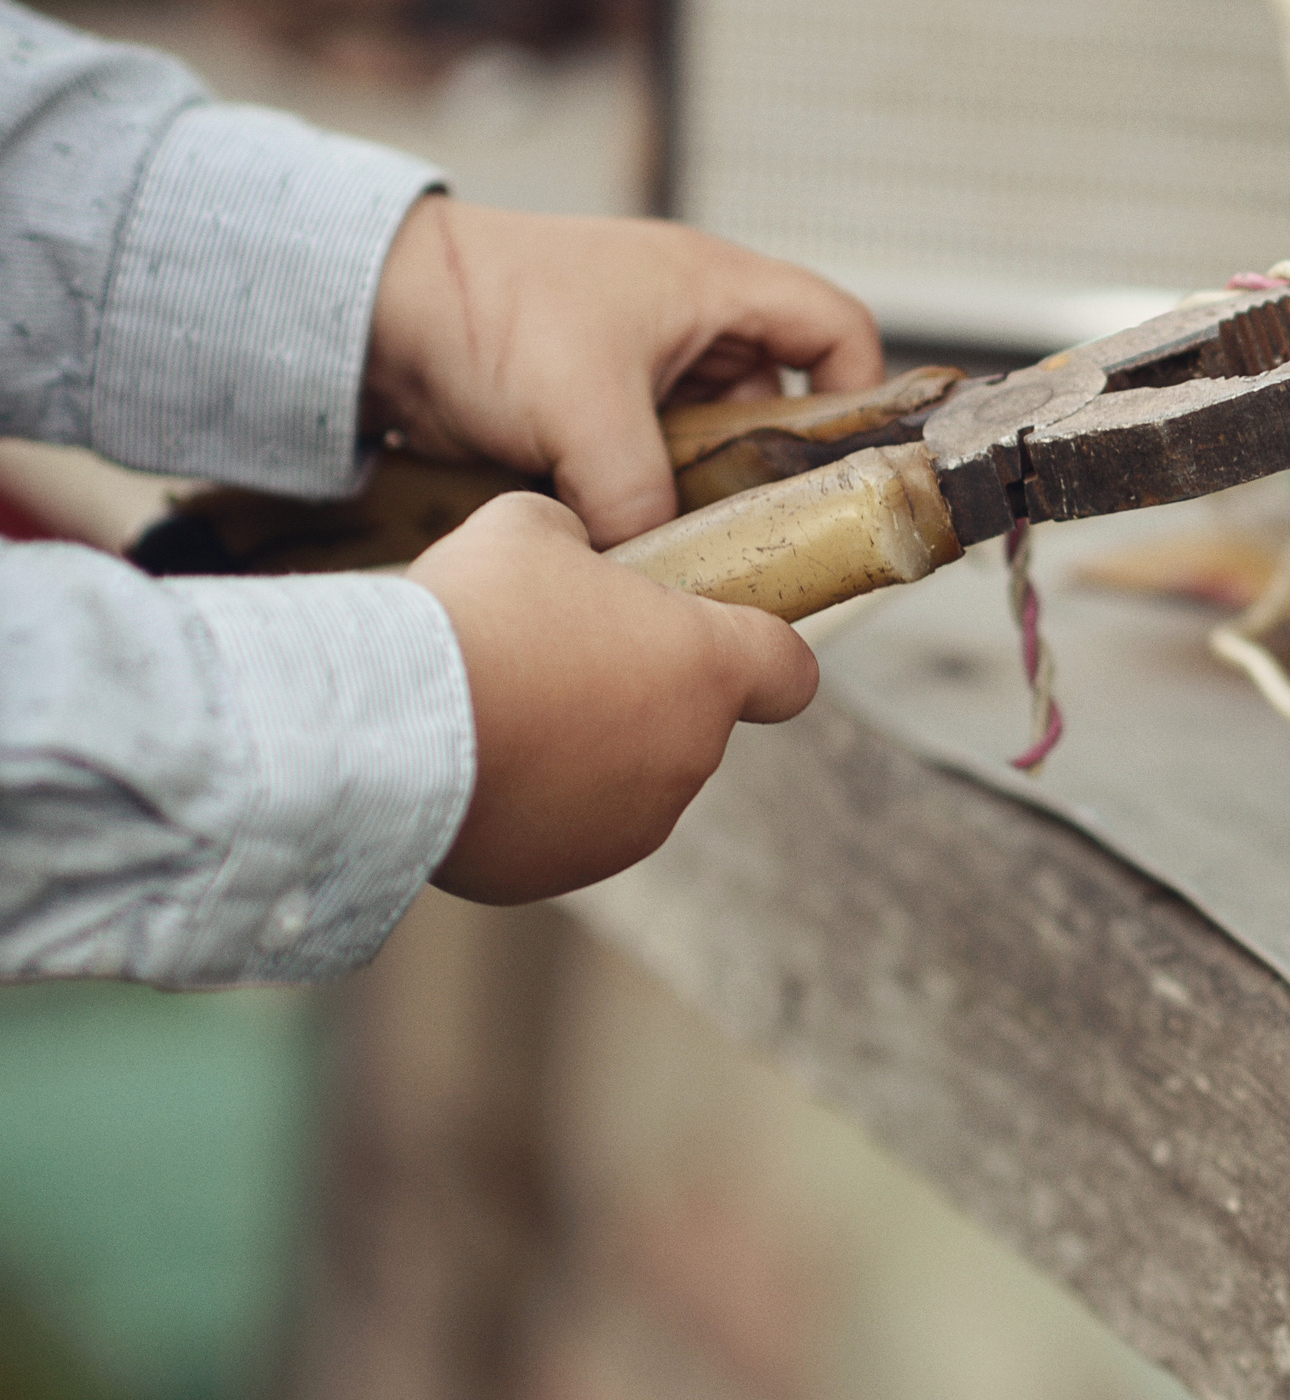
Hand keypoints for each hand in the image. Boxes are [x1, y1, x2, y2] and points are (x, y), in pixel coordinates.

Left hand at [364, 197, 883, 548]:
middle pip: (779, 398)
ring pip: (712, 437)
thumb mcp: (582, 412)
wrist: (368, 304)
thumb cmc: (481, 311)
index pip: (837, 328)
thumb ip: (640, 498)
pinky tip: (633, 532)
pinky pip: (653, 455)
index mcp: (712, 285)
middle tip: (763, 528)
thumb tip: (655, 576)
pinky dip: (651, 492)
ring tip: (691, 539)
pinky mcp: (592, 399)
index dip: (858, 393)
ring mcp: (639, 360)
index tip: (842, 465)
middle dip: (772, 465)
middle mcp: (688, 319)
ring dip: (703, 488)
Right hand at [410, 493, 819, 903]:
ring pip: (623, 776)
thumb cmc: (475, 615)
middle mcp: (689, 758)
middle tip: (548, 657)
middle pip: (683, 719)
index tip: (719, 642)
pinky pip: (561, 826)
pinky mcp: (564, 870)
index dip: (759, 653)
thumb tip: (568, 557)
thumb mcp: (529, 529)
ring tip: (497, 711)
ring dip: (581, 749)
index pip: (788, 672)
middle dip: (632, 690)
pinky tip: (472, 765)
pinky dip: (530, 802)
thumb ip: (579, 541)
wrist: (390, 726)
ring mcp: (632, 825)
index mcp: (707, 670)